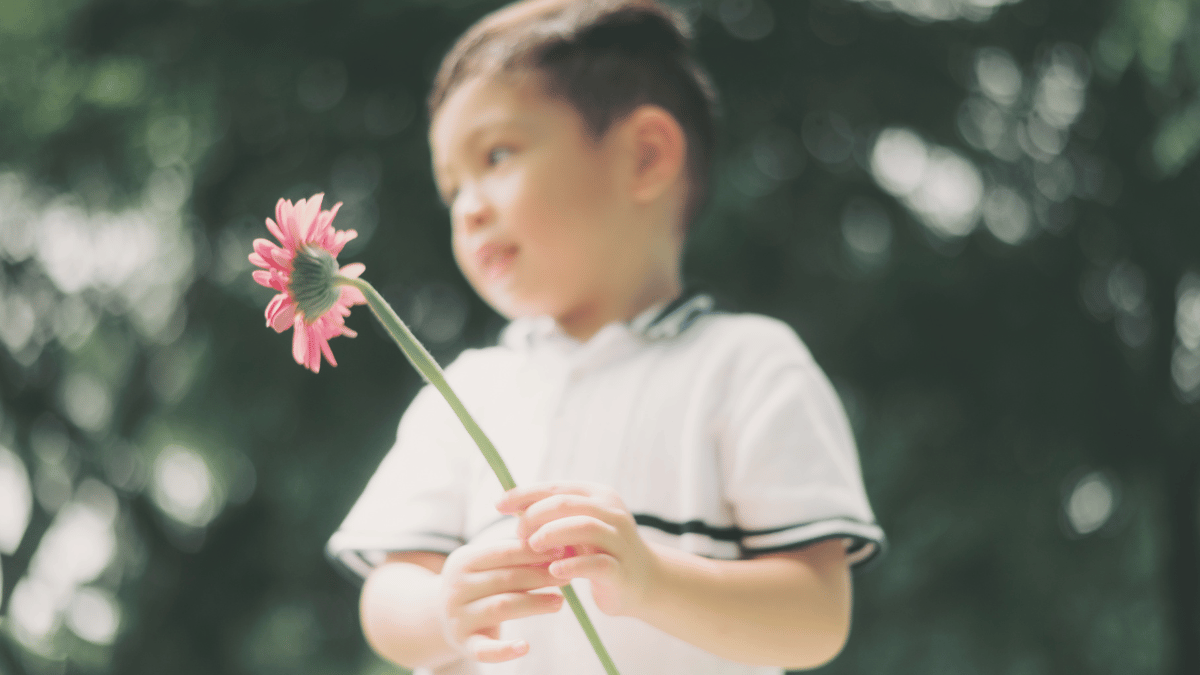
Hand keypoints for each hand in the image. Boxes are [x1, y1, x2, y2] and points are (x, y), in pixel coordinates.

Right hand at [437, 539, 563, 662]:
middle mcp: (456, 588)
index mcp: (463, 561)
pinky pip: (484, 649)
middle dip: (539, 577)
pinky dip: (504, 650)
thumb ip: (515, 556)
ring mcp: (458, 617)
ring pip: (501, 607)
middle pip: (505, 579)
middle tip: (566, 577)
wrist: (441, 616)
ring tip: (560, 602)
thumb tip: (557, 549)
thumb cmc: (478, 584)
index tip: (561, 551)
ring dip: (534, 604)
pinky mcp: (464, 644)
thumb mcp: (487, 565)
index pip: (503, 552)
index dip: (533, 552)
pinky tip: (525, 647)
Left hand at [496, 482, 659, 616]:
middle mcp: (611, 512)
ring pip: (583, 526)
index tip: (498, 504)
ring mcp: (619, 540)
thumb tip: (510, 506)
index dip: (524, 494)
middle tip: (519, 534)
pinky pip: (595, 563)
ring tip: (533, 546)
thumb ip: (552, 516)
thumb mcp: (577, 528)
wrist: (644, 582)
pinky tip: (554, 570)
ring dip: (551, 534)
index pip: (555, 487)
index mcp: (598, 495)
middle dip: (535, 516)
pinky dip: (571, 565)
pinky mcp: (620, 569)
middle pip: (566, 503)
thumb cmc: (600, 552)